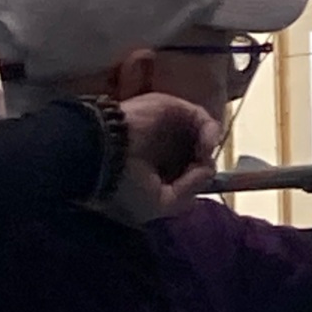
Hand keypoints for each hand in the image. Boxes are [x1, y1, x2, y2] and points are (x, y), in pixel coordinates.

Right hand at [99, 94, 220, 223]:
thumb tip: (208, 171)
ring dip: (208, 147)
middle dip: (204, 163)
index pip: (187, 172)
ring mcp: (167, 126)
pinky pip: (200, 116)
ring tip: (203, 157)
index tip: (198, 187)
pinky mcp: (171, 108)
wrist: (103, 154)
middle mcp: (163, 146)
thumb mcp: (159, 203)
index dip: (197, 179)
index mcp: (157, 169)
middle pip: (196, 151)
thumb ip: (188, 191)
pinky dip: (209, 130)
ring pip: (200, 133)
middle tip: (202, 172)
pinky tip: (205, 145)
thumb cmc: (124, 184)